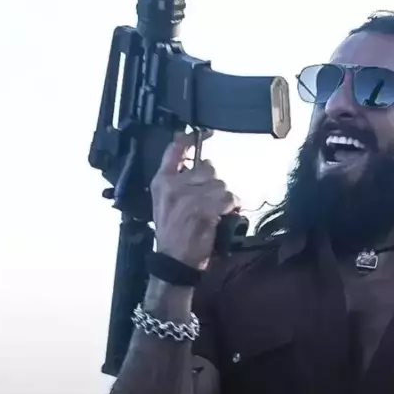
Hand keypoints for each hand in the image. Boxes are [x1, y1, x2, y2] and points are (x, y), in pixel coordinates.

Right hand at [150, 130, 239, 269]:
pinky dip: (231, 207)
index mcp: (162, 181)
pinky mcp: (203, 209)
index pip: (175, 150)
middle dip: (214, 184)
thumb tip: (202, 163)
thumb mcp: (166, 202)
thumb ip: (179, 180)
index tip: (206, 132)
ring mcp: (187, 197)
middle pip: (208, 168)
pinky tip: (223, 216)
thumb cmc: (173, 232)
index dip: (191, 139)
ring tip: (215, 212)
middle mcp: (173, 185)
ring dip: (224, 198)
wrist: (173, 261)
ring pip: (221, 184)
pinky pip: (228, 198)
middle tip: (209, 201)